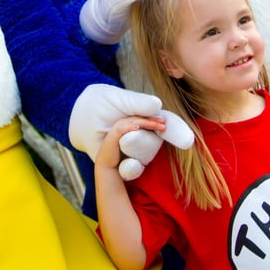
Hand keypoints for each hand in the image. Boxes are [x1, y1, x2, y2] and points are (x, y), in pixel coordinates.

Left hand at [69, 84, 193, 179]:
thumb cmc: (105, 102)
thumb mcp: (119, 98)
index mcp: (151, 117)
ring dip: (133, 147)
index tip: (187, 141)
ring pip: (144, 155)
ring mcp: (136, 151)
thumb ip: (137, 103)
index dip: (178, 133)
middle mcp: (148, 136)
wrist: (83, 112)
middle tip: (130, 125)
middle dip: (143, 136)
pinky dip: (130, 168)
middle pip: (155, 141)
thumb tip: (157, 105)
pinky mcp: (123, 164)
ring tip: (120, 136)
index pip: (169, 125)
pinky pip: (132, 170)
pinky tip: (127, 163)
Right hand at [95, 115, 166, 170]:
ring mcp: (117, 128)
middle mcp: (122, 123)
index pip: (141, 118)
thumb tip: (157, 138)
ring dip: (145, 122)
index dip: (152, 119)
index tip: (163, 122)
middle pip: (139, 118)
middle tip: (163, 122)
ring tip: (155, 125)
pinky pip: (122, 129)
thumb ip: (141, 138)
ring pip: (133, 121)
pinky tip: (138, 127)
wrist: (108, 165)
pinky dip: (130, 127)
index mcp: (127, 124)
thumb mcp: (134, 144)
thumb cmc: (122, 155)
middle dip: (152, 119)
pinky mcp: (113, 135)